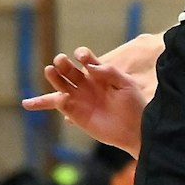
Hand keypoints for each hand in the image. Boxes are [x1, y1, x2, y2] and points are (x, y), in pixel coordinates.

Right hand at [21, 47, 145, 156]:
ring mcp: (80, 100)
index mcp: (99, 74)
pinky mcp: (76, 116)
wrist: (135, 129)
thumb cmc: (133, 104)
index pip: (86, 59)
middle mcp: (86, 85)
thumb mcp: (125, 83)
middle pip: (69, 71)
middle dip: (62, 63)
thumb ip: (109, 72)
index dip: (82, 54)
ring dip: (54, 78)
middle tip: (59, 59)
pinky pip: (63, 106)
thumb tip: (89, 66)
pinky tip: (63, 97)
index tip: (82, 57)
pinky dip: (59, 101)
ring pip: (61, 87)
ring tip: (49, 70)